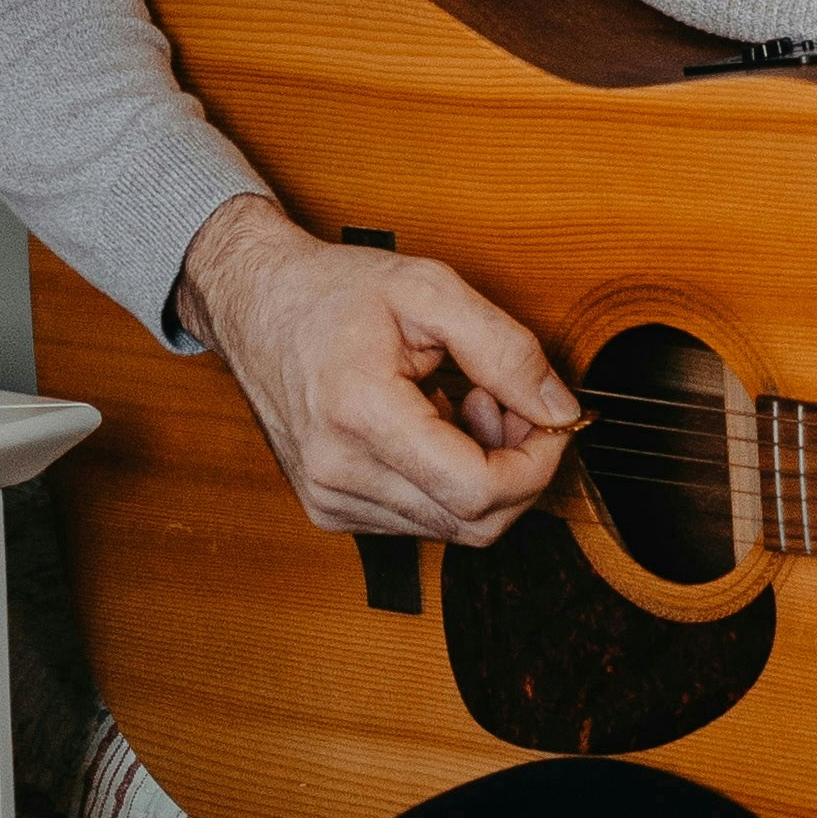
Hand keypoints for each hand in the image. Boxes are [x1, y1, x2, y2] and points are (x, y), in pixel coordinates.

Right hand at [178, 196, 582, 540]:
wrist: (255, 304)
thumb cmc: (334, 291)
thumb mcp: (430, 290)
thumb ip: (506, 350)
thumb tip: (561, 410)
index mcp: (360, 415)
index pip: (480, 490)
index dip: (538, 463)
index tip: (550, 419)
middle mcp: (337, 473)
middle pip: (474, 522)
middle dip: (516, 468)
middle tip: (504, 401)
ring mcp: (328, 498)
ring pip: (452, 528)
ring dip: (480, 474)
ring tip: (460, 402)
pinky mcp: (328, 510)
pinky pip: (420, 522)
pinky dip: (446, 483)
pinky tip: (432, 427)